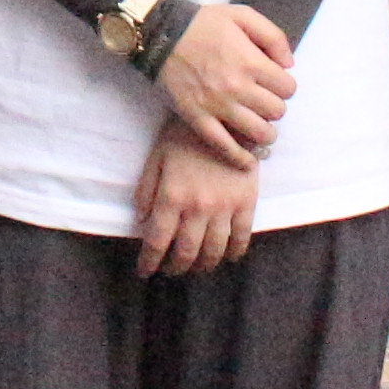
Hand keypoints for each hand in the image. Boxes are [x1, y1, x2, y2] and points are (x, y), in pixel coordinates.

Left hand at [134, 122, 259, 278]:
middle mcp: (198, 207)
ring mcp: (225, 207)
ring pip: (214, 250)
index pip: (157, 240)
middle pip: (186, 252)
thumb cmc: (184, 135)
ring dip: (203, 265)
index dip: (149, 261)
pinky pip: (241, 237)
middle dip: (175, 267)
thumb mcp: (157, 158)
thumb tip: (141, 222)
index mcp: (172, 196)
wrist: (225, 117)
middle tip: (170, 270)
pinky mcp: (247, 202)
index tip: (144, 271)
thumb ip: (146, 191)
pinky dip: (234, 253)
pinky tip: (227, 257)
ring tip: (196, 266)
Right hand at [154, 0, 295, 165]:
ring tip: (258, 125)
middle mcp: (238, 87)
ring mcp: (217, 106)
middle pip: (276, 112)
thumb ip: (273, 36)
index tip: (274, 83)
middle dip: (274, 106)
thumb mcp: (242, 15)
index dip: (285, 86)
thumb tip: (289, 64)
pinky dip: (240, 158)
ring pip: (258, 133)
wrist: (159, 33)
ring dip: (264, 132)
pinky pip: (224, 146)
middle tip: (263, 101)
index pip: (288, 88)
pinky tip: (248, 162)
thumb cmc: (202, 23)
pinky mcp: (198, 118)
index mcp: (251, 62)